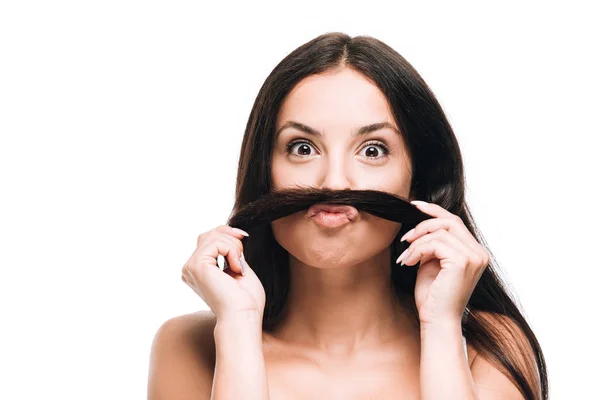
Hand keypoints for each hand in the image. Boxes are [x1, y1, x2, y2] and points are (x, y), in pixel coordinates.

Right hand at [181, 225, 265, 320]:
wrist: (243, 316)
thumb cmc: (245, 300)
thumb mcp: (238, 267)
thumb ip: (231, 251)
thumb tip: (231, 232)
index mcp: (199, 270)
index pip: (209, 239)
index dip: (228, 234)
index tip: (244, 237)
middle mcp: (190, 268)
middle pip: (209, 234)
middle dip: (231, 237)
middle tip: (242, 256)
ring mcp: (191, 267)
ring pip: (213, 236)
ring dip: (233, 246)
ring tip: (238, 266)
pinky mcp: (196, 266)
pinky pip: (216, 243)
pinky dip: (231, 251)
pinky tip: (235, 268)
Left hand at [396, 201, 489, 326]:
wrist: (437, 321)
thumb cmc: (433, 296)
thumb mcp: (432, 263)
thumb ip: (433, 244)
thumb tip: (422, 225)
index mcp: (475, 252)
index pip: (454, 221)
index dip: (434, 210)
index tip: (414, 205)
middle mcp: (479, 253)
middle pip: (449, 221)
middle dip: (423, 225)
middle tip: (405, 239)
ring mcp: (474, 257)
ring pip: (439, 232)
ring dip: (416, 242)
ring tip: (406, 257)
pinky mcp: (462, 262)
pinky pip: (435, 243)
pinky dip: (418, 250)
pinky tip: (409, 262)